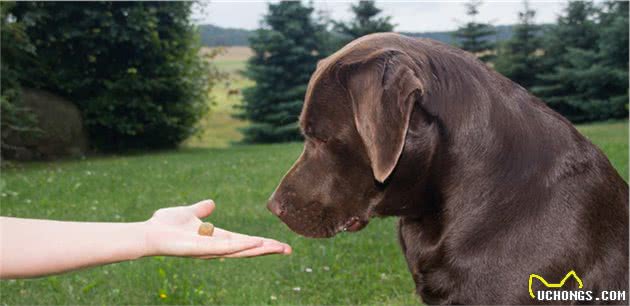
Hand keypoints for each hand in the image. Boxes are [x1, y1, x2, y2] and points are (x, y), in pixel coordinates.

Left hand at [143, 200, 290, 258]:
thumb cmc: (164, 225)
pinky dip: (242, 246)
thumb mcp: (188, 212)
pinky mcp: (202, 250)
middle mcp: (216, 247)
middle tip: (288, 249)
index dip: (261, 242)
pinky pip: (225, 248)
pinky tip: (256, 243)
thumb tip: (211, 203)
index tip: (278, 244)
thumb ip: (201, 209)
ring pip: (240, 251)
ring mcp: (210, 250)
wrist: (148, 232)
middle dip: (267, 250)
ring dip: (259, 249)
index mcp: (215, 237)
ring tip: (278, 248)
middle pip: (247, 249)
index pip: (244, 241)